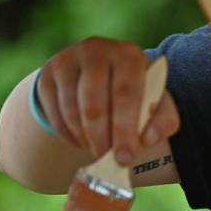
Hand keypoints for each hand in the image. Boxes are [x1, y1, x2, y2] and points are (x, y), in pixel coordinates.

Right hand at [36, 37, 178, 164]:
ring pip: (72, 111)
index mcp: (129, 54)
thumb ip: (162, 118)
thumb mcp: (153, 97)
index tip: (125, 158)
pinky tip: (82, 139)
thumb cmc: (133, 87)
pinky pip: (54, 113)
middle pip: (94, 104)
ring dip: (85, 138)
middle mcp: (97, 50)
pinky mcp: (48, 74)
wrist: (98, 69)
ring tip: (98, 148)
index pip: (126, 94)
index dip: (125, 129)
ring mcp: (69, 60)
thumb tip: (149, 139)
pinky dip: (68, 134)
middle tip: (107, 159)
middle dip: (102, 138)